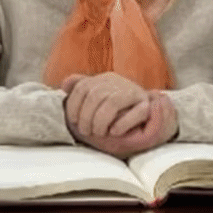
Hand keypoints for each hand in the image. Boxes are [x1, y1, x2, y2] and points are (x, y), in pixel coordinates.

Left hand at [63, 78, 178, 157]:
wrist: (148, 112)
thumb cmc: (117, 109)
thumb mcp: (98, 97)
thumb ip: (81, 89)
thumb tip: (64, 86)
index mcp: (104, 79)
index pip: (83, 87)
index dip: (74, 105)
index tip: (73, 121)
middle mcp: (118, 83)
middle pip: (96, 95)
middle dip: (87, 116)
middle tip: (86, 132)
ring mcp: (134, 92)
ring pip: (113, 102)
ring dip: (101, 120)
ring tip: (99, 133)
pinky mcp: (147, 105)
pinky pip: (136, 112)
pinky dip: (123, 123)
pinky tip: (114, 132)